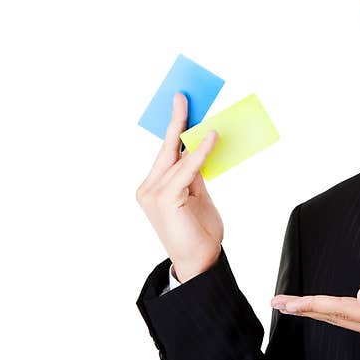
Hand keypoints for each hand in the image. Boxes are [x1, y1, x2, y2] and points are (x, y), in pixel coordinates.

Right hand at [135, 92, 222, 282]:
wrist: (200, 262)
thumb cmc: (198, 231)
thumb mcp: (197, 195)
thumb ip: (194, 172)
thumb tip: (200, 147)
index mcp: (153, 187)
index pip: (165, 152)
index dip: (174, 129)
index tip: (181, 106)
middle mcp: (148, 188)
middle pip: (166, 149)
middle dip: (177, 122)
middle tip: (183, 98)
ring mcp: (153, 194)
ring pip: (177, 157)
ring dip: (192, 135)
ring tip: (205, 117)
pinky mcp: (165, 198)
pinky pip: (186, 169)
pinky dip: (199, 153)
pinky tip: (211, 138)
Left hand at [270, 281, 359, 356]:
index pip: (340, 308)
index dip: (310, 303)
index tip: (285, 301)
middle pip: (335, 317)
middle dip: (305, 309)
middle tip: (278, 302)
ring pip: (343, 321)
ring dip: (318, 312)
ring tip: (296, 306)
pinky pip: (356, 323)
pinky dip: (337, 315)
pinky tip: (331, 311)